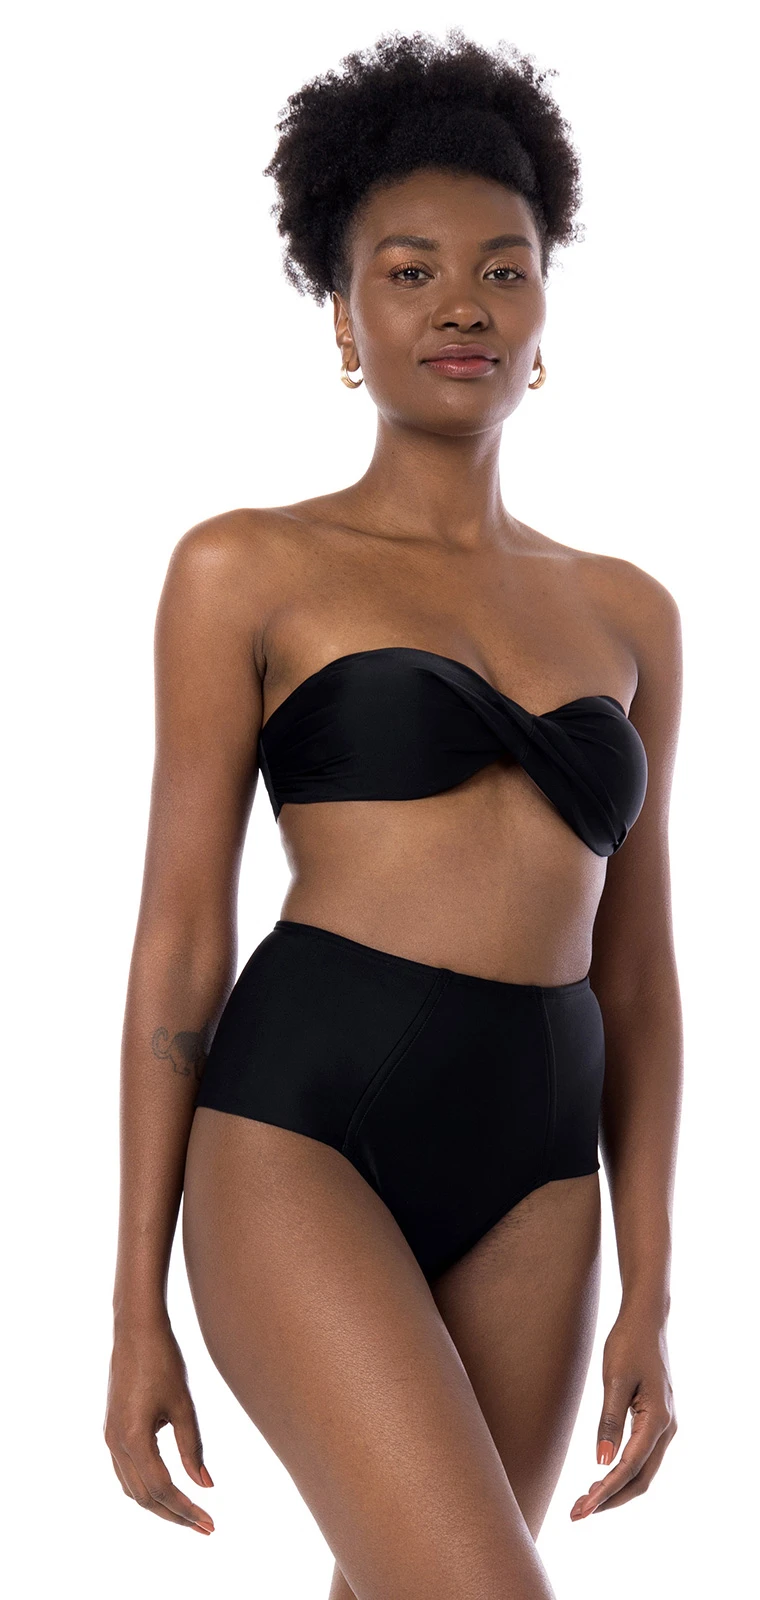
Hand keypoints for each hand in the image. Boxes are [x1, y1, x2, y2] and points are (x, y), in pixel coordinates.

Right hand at [104, 1318, 214, 1533]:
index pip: (161, 1490)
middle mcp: (114, 1444)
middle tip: (205, 1527)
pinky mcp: (111, 1429)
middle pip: (143, 1498)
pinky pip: (125, 1472)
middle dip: (174, 1516)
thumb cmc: (164, 1361)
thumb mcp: (184, 1406)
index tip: (211, 1524)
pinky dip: (145, 1488)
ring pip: (131, 1489)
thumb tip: (205, 1486)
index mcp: (133, 1439)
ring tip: (188, 1514)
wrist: (136, 1328)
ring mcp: (109, 1438)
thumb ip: (193, 1449)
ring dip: (158, 1505)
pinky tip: (166, 1489)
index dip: (187, 1510)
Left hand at [570, 1309, 676, 1518]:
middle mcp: (667, 1428)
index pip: (630, 1467)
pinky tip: (601, 1479)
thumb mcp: (614, 1379)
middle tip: (577, 1513)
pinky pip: (642, 1457)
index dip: (606, 1491)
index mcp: (658, 1419)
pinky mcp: (656, 1421)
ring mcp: (664, 1426)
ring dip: (616, 1490)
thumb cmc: (628, 1344)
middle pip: (640, 1479)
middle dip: (610, 1500)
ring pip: (642, 1472)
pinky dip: (622, 1474)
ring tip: (585, 1502)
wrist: (645, 1320)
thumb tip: (601, 1460)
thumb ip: (609, 1420)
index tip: (583, 1508)